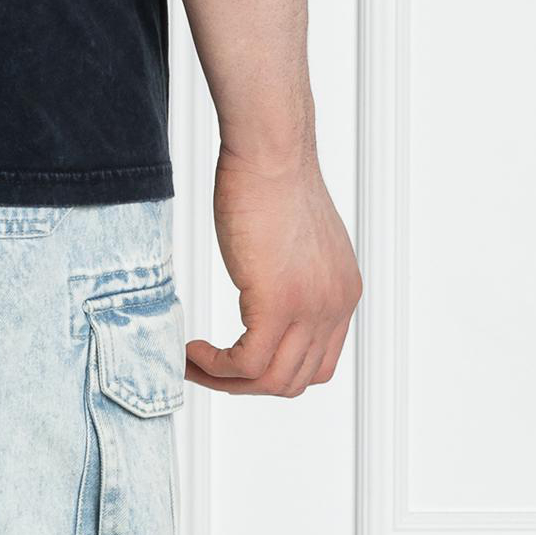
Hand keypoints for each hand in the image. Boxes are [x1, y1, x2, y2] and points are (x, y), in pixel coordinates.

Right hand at [184, 142, 360, 394]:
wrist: (270, 149)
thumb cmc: (271, 176)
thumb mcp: (295, 237)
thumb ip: (293, 271)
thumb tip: (265, 286)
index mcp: (342, 293)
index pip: (318, 362)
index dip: (274, 369)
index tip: (236, 360)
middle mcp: (334, 307)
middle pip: (294, 379)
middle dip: (246, 384)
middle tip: (207, 368)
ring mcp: (310, 308)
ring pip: (271, 381)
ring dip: (225, 382)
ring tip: (193, 362)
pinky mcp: (278, 303)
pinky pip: (247, 364)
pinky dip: (216, 367)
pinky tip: (194, 350)